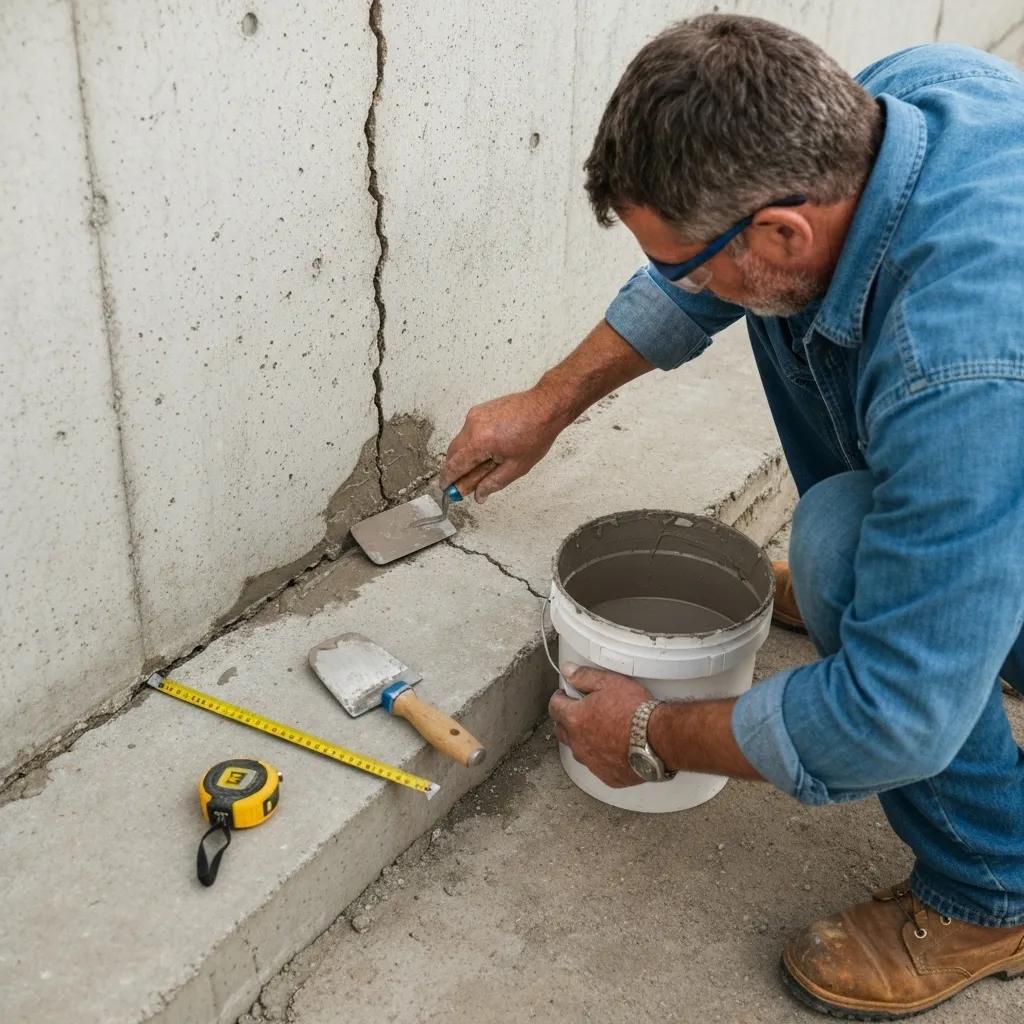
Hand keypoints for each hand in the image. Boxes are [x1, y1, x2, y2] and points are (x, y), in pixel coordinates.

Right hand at [442, 385, 571, 502]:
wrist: (545, 408)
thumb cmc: (535, 434)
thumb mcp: (516, 467)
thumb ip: (493, 483)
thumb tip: (478, 496)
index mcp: (480, 441)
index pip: (455, 465)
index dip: (448, 479)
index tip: (447, 489)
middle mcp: (473, 425)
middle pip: (453, 453)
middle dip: (456, 469)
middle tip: (467, 483)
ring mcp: (475, 415)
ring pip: (460, 442)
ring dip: (466, 456)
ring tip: (487, 464)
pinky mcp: (479, 410)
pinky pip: (468, 431)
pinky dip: (472, 443)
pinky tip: (491, 449)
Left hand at [548, 663, 653, 787]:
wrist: (657, 739)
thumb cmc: (635, 710)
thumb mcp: (609, 682)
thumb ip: (584, 676)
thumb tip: (567, 671)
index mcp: (575, 718)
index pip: (554, 707)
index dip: (560, 698)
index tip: (566, 695)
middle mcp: (578, 743)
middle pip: (561, 730)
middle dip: (566, 720)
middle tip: (581, 712)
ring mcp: (591, 761)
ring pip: (577, 749)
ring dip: (582, 739)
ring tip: (599, 730)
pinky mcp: (606, 775)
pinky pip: (596, 765)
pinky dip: (600, 756)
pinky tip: (613, 748)